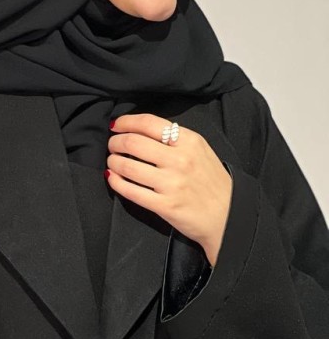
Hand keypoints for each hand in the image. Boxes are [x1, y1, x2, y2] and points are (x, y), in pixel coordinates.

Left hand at [106, 113, 232, 266]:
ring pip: (128, 166)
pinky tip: (112, 178)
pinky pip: (131, 191)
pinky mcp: (164, 205)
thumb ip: (177, 140)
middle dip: (116, 142)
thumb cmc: (212, 183)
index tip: (116, 125)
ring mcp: (171, 183)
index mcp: (190, 141)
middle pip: (134, 143)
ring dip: (114, 161)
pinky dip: (116, 182)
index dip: (126, 122)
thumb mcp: (201, 151)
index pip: (150, 123)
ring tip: (112, 161)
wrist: (227, 216)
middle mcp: (180, 160)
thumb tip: (144, 132)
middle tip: (112, 145)